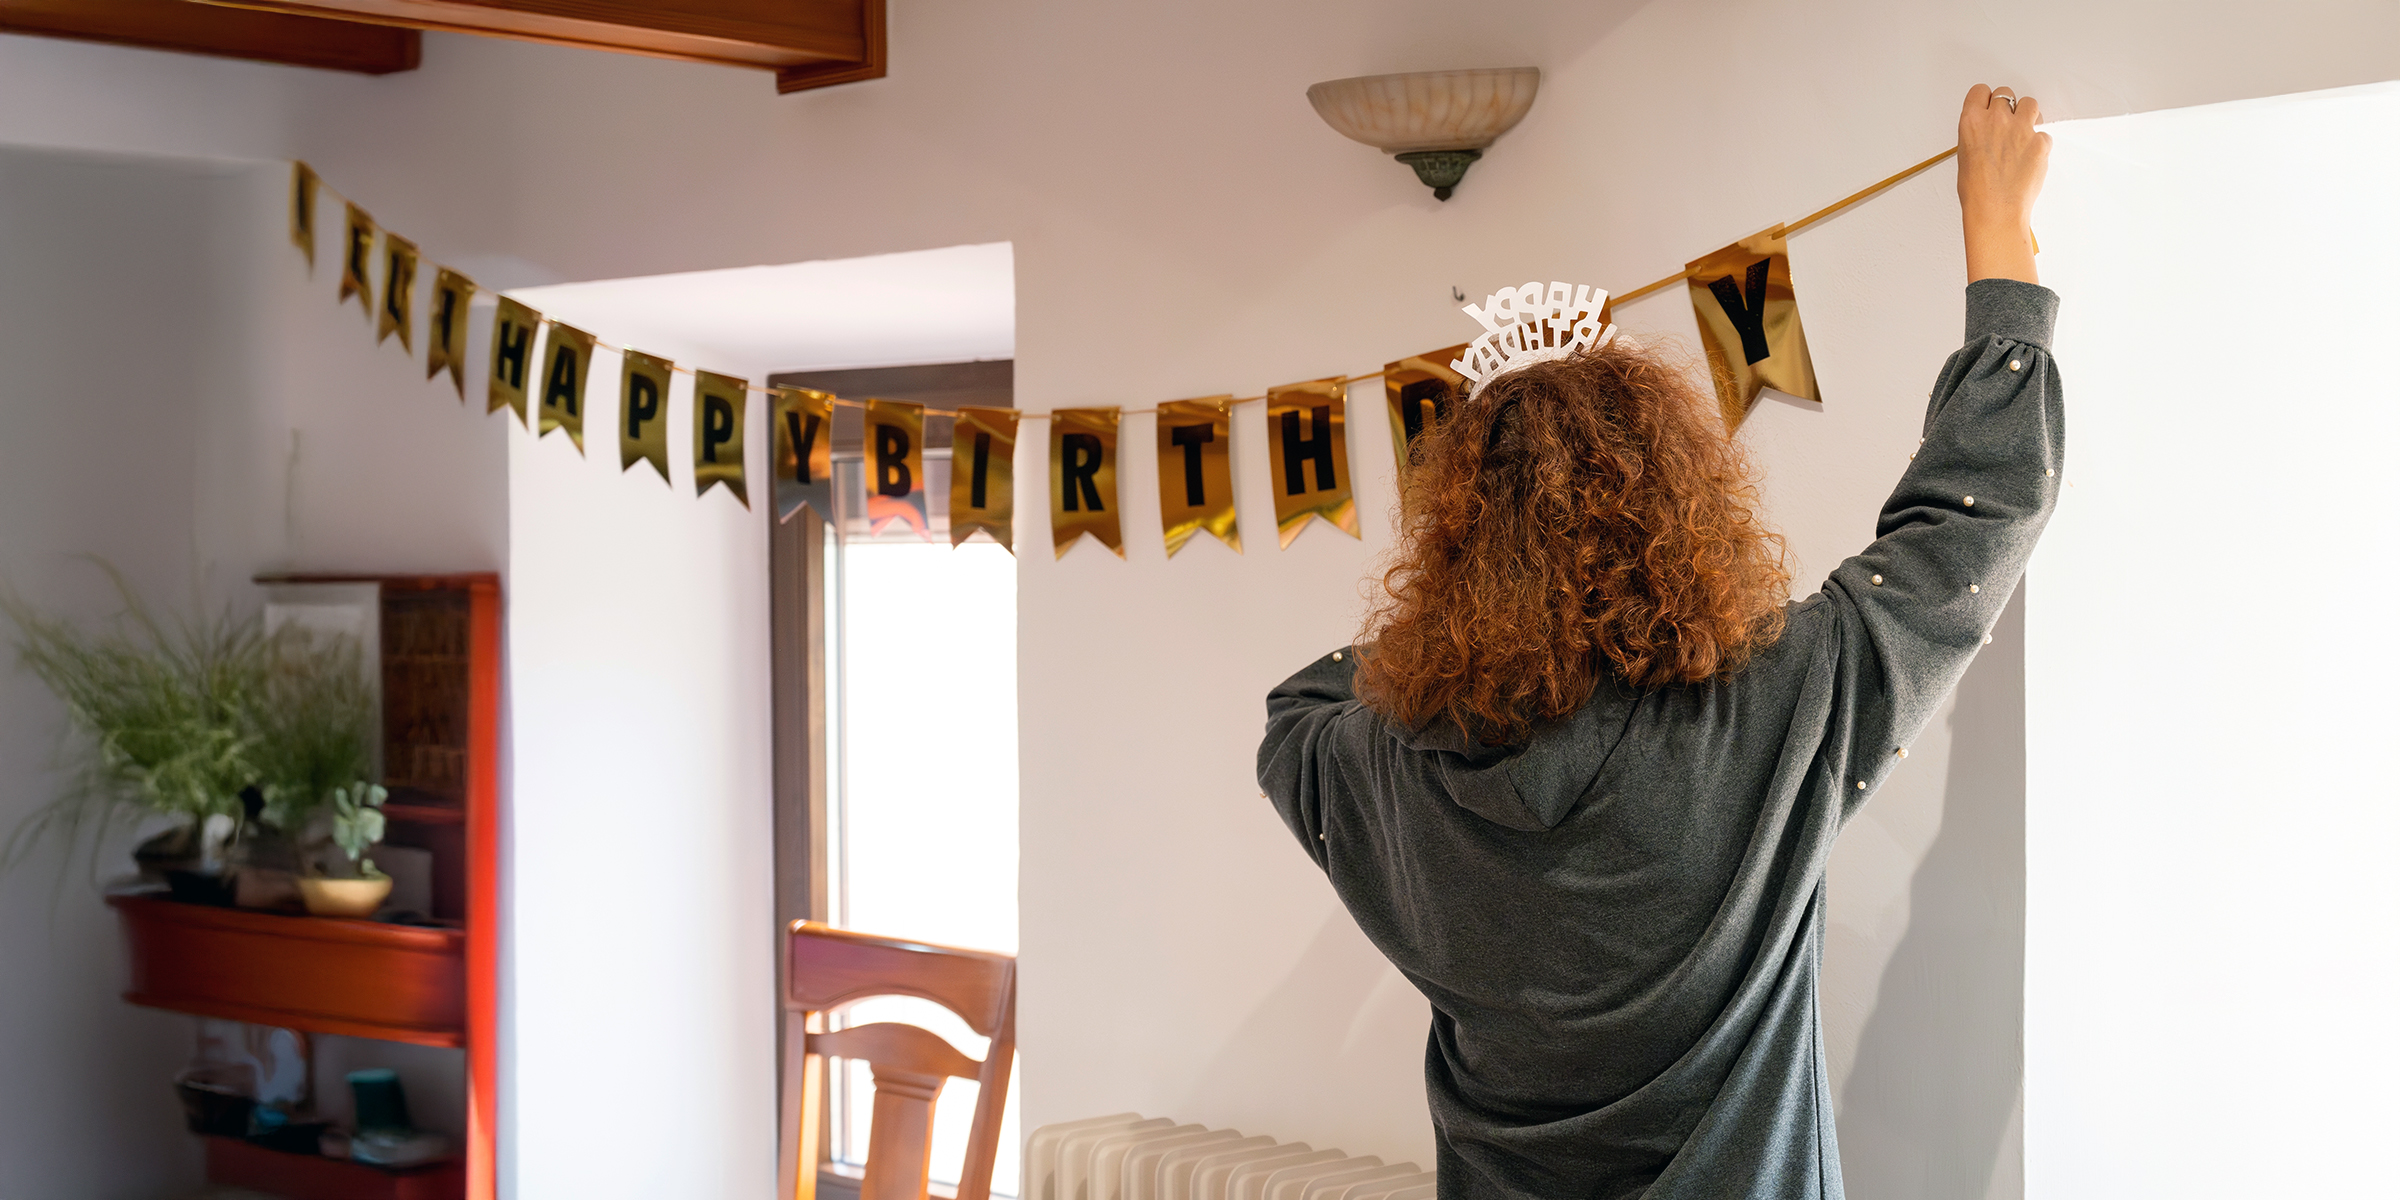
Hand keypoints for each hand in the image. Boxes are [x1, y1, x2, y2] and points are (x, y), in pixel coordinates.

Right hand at [1957, 84, 2049, 284]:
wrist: (1994, 210)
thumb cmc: (1976, 192)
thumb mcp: (1964, 156)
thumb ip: (1977, 136)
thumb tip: (1987, 134)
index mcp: (1971, 122)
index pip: (1980, 91)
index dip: (1986, 99)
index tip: (1988, 105)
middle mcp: (1996, 120)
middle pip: (2006, 94)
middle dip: (2007, 106)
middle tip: (2007, 122)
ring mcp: (2020, 129)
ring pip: (2030, 104)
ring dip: (2028, 115)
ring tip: (2023, 132)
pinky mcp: (2040, 142)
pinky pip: (2044, 134)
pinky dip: (2039, 143)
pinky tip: (2030, 157)